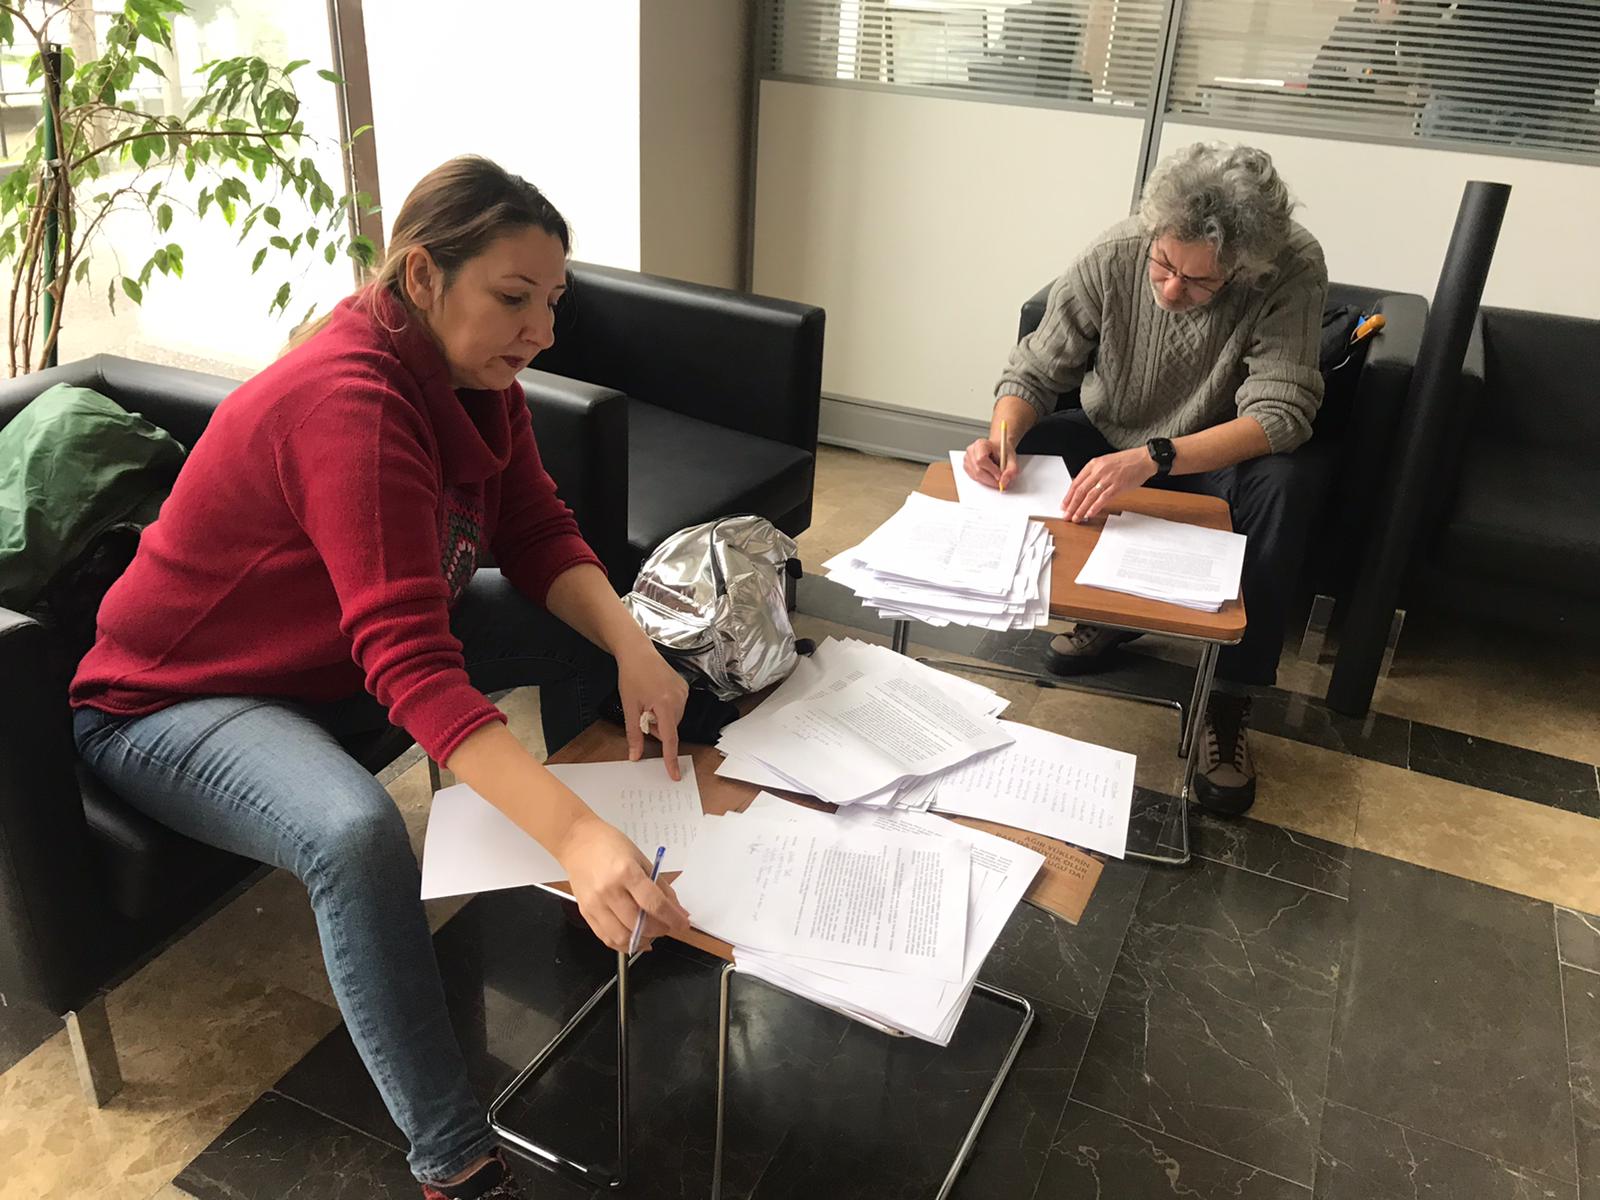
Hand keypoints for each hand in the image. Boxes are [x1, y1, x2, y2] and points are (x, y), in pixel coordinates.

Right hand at [557, 813, 690, 950]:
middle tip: (667, 925)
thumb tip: (677, 910)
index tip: (683, 923)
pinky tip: (635, 939)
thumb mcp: (641, 858)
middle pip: (638, 923)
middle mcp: (608, 890)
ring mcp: (595, 904)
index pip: (654, 903)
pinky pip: (606, 937)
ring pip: (622, 936)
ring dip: (642, 940)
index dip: (672, 917)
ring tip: (652, 933)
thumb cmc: (609, 845)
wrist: (577, 842)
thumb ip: (660, 886)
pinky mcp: (585, 912)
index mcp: (625, 872)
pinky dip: (623, 944)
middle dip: (659, 930)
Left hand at [617, 642, 688, 778]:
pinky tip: (656, 694)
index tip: (674, 775)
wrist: (638, 652)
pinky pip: (676, 709)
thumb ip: (634, 734)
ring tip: (648, 700)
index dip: (671, 759)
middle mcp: (679, 699)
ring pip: (673, 720)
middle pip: (669, 729)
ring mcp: (684, 693)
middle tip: (642, 710)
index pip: (669, 739)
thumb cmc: (631, 676)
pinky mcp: (684, 688)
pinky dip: (666, 709)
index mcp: (665, 704)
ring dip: (660, 718)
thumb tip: (635, 756)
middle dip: (655, 727)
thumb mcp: (629, 707)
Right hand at [961, 436, 1018, 490]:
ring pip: (976, 476)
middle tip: (1001, 481)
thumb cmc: (1002, 451)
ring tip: (996, 474)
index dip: (991, 470)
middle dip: (991, 479)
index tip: (1000, 476)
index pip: (982, 460)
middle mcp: (971, 451)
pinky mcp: (966, 467)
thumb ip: (1011, 470)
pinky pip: (974, 478)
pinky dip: (984, 480)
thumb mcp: (1012, 458)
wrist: (997, 449)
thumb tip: (1004, 482)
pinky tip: (989, 474)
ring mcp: (967, 459)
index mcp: (981, 444)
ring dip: (988, 480)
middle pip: (978, 470)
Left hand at [1061, 448, 1156, 523]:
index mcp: (1094, 464)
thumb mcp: (1105, 463)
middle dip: (1072, 505)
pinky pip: (1103, 498)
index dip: (1068, 496)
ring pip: (1089, 496)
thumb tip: (1083, 489)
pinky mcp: (1118, 486)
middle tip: (1067, 515)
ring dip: (1081, 509)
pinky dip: (1095, 507)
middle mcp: (1098, 471)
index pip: (1076, 482)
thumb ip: (1094, 474)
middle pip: (1080, 491)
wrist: (1144, 459)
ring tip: (1076, 518)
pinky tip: (1090, 514)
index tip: (1064, 505)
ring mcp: (1108, 478)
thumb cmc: (1127, 461)